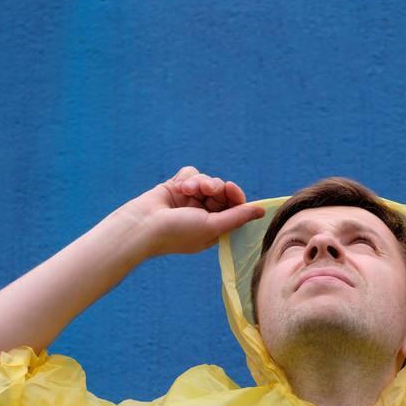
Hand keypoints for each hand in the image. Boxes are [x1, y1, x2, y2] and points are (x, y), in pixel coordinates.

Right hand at [116, 166, 265, 257]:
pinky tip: (179, 187)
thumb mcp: (213, 227)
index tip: (230, 189)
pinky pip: (192, 173)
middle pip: (222, 191)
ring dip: (200, 182)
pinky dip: (187, 177)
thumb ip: (238, 217)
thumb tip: (262, 212)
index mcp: (214, 227)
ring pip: (207, 180)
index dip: (235, 196)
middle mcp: (203, 213)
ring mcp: (190, 200)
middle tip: (207, 190)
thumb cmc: (178, 232)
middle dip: (215, 188)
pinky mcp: (177, 187)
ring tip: (187, 190)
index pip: (234, 206)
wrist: (143, 225)